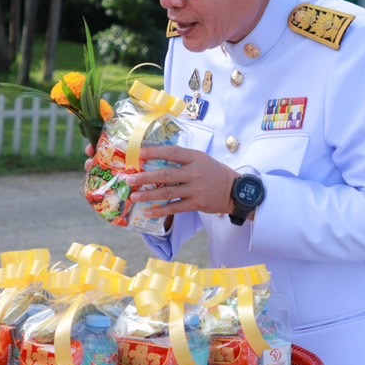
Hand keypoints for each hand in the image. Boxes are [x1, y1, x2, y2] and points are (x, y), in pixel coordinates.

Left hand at [123, 145, 237, 218]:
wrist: (235, 190)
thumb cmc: (214, 172)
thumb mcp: (201, 159)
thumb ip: (183, 158)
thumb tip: (157, 157)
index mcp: (195, 158)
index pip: (172, 152)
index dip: (154, 152)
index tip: (139, 153)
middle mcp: (194, 173)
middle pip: (165, 174)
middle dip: (145, 177)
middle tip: (129, 179)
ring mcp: (195, 189)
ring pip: (168, 192)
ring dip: (148, 195)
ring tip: (134, 196)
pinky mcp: (197, 204)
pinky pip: (175, 208)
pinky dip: (161, 211)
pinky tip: (148, 212)